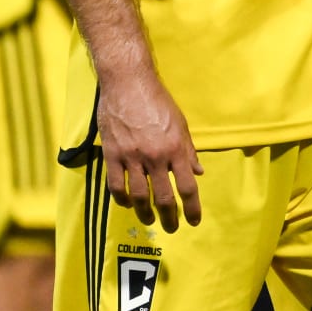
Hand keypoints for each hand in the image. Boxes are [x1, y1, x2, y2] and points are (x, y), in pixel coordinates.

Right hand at [97, 71, 203, 231]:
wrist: (128, 83)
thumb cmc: (157, 101)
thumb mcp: (180, 124)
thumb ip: (189, 151)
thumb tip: (199, 173)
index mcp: (176, 148)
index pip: (187, 186)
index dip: (192, 208)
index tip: (193, 221)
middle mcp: (155, 156)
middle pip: (164, 197)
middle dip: (169, 218)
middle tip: (172, 228)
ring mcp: (132, 156)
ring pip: (138, 196)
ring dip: (144, 213)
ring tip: (149, 220)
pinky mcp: (112, 154)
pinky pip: (116, 185)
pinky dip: (121, 199)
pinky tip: (126, 204)